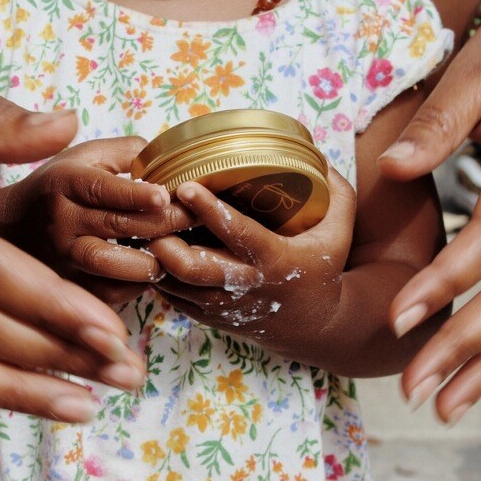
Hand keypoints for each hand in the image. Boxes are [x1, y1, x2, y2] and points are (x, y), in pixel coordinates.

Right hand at [0, 137, 196, 304]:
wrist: (14, 226)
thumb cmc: (64, 186)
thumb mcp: (88, 156)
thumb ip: (130, 153)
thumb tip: (174, 161)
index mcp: (67, 182)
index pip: (103, 188)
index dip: (136, 194)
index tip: (166, 195)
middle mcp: (62, 221)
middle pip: (117, 226)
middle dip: (163, 223)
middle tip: (195, 219)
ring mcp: (63, 257)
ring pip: (109, 266)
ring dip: (149, 261)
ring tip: (173, 252)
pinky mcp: (69, 285)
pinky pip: (108, 293)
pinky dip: (136, 285)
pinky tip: (152, 271)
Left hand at [148, 169, 354, 349]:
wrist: (314, 328)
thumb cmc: (323, 269)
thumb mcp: (339, 232)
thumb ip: (335, 193)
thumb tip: (314, 153)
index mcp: (275, 260)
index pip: (238, 235)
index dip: (210, 210)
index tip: (187, 187)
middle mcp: (244, 285)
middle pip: (192, 268)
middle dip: (165, 241)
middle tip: (151, 212)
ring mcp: (221, 304)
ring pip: (174, 283)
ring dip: (154, 256)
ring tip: (141, 225)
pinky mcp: (206, 315)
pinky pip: (170, 296)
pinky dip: (156, 272)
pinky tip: (149, 247)